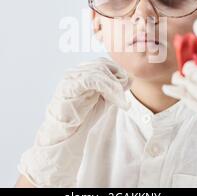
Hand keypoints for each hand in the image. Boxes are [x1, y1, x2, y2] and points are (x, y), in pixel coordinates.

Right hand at [18, 57, 131, 186]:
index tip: (126, 87)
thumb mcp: (103, 99)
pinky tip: (113, 99)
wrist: (66, 133)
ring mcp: (70, 78)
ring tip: (120, 101)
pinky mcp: (69, 87)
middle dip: (117, 78)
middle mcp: (75, 71)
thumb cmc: (82, 116)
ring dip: (114, 86)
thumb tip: (130, 78)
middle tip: (124, 96)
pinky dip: (107, 88)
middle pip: (102, 64)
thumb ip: (115, 88)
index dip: (117, 71)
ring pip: (99, 71)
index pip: (103, 62)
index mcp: (82, 71)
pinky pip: (91, 79)